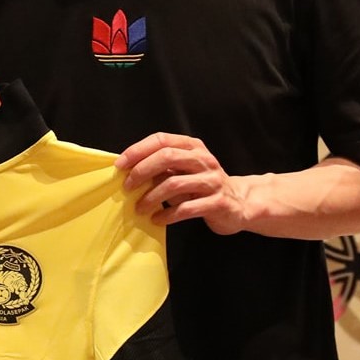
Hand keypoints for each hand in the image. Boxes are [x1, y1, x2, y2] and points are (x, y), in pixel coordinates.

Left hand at [116, 132, 252, 232]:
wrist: (239, 203)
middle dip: (142, 171)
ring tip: (139, 208)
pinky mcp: (218, 202)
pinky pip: (186, 208)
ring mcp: (213, 180)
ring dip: (151, 197)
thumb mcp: (183, 171)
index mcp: (193, 147)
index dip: (138, 150)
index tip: (120, 165)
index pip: (162, 140)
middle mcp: (204, 160)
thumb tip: (130, 170)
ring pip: (175, 183)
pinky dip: (167, 214)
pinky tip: (157, 219)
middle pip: (167, 157)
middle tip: (127, 186)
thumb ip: (162, 167)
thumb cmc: (202, 186)